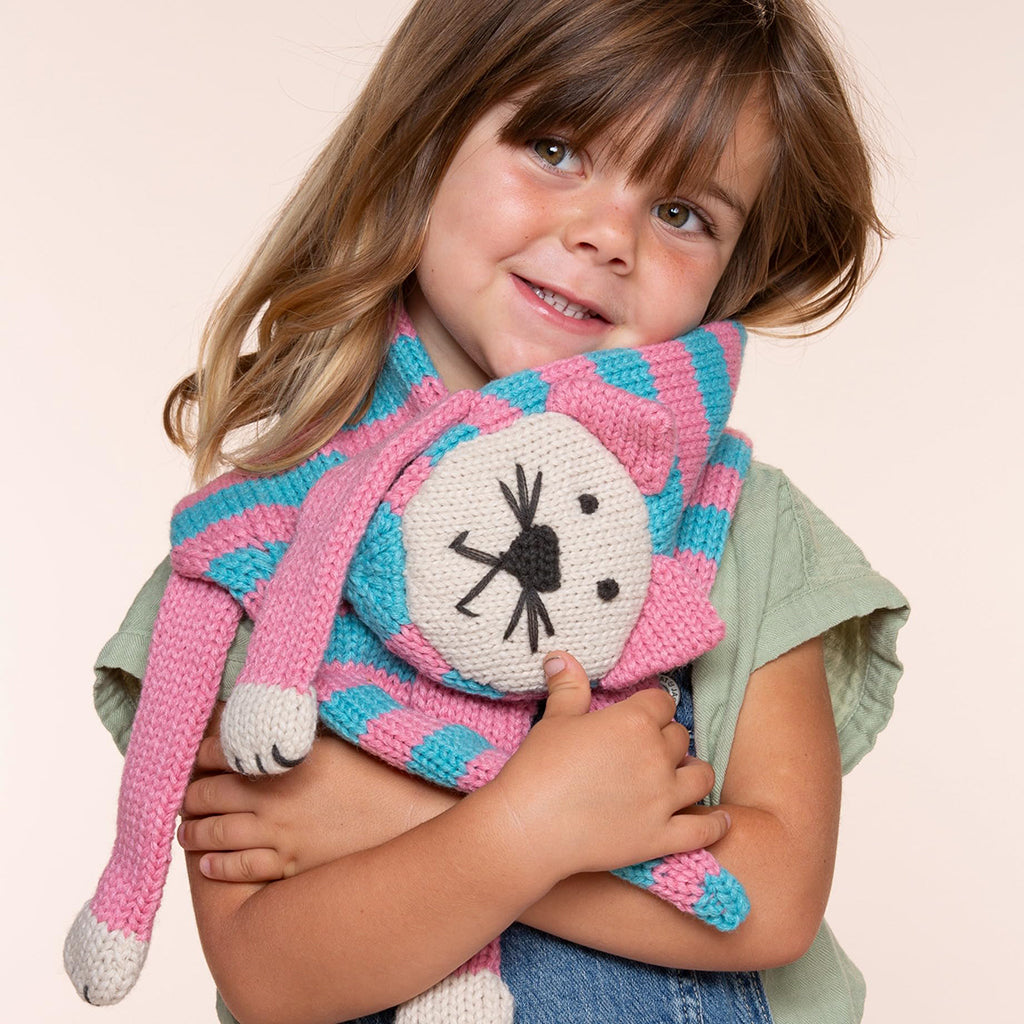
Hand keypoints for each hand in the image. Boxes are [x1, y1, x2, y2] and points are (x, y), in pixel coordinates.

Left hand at [178, 704, 458, 881]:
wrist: (410, 816)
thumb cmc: (379, 770)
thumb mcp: (337, 736)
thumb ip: (299, 723)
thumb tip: (275, 703)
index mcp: (279, 759)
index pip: (219, 751)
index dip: (200, 749)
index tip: (193, 749)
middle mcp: (269, 800)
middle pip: (207, 795)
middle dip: (189, 792)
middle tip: (183, 791)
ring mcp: (278, 836)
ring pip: (215, 835)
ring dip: (193, 830)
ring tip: (185, 828)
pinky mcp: (290, 865)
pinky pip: (240, 870)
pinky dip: (216, 867)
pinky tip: (208, 864)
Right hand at [481, 652, 729, 882]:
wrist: (530, 826)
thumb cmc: (539, 768)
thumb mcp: (555, 719)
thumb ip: (568, 687)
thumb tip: (561, 656)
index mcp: (634, 722)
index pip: (661, 703)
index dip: (652, 707)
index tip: (644, 713)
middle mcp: (657, 757)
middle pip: (680, 737)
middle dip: (667, 739)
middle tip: (649, 747)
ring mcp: (663, 799)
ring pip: (701, 777)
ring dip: (694, 771)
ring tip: (682, 773)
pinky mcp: (661, 837)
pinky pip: (703, 830)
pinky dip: (716, 824)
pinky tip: (720, 819)